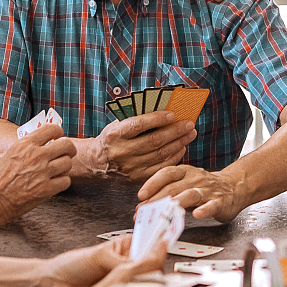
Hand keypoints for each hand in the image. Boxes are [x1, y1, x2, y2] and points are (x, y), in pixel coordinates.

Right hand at [0, 122, 73, 219]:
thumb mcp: (9, 155)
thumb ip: (27, 148)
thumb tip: (44, 143)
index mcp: (25, 144)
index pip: (52, 129)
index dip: (59, 133)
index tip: (59, 137)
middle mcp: (35, 155)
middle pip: (66, 145)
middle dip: (68, 149)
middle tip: (66, 154)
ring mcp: (42, 172)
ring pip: (68, 163)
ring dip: (64, 167)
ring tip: (57, 171)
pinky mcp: (46, 189)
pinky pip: (66, 181)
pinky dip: (62, 182)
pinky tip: (54, 183)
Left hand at [39, 229, 172, 286]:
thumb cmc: (71, 266)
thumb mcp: (98, 256)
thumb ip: (122, 260)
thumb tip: (142, 262)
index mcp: (125, 247)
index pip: (149, 242)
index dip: (159, 244)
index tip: (167, 245)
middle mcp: (128, 263)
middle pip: (152, 264)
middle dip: (153, 267)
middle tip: (151, 270)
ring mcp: (125, 280)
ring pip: (146, 281)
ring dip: (143, 283)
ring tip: (137, 284)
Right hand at [81, 111, 196, 178]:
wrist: (97, 162)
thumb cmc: (112, 138)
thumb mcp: (117, 125)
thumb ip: (136, 118)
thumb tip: (163, 109)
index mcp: (115, 135)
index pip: (139, 125)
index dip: (157, 119)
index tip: (173, 114)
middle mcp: (122, 151)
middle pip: (154, 141)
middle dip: (175, 131)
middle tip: (189, 124)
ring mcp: (130, 166)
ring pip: (160, 154)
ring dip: (178, 143)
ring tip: (189, 134)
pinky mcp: (137, 177)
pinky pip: (160, 167)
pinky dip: (174, 157)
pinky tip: (181, 148)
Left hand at [136, 164, 251, 221]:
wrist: (235, 186)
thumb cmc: (205, 186)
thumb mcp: (185, 182)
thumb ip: (169, 190)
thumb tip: (146, 202)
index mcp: (185, 172)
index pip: (166, 174)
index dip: (152, 183)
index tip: (140, 196)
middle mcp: (195, 178)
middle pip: (173, 187)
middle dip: (156, 201)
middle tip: (143, 212)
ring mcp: (208, 190)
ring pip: (190, 194)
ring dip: (175, 204)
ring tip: (164, 213)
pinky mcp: (220, 201)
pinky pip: (212, 205)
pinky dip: (204, 210)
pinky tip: (198, 214)